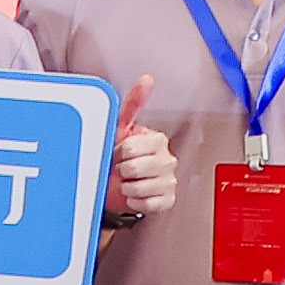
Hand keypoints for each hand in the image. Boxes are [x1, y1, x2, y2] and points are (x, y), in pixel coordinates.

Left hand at [109, 109, 178, 227]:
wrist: (116, 184)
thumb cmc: (118, 155)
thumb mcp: (121, 128)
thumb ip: (133, 103)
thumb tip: (147, 79)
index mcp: (157, 140)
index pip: (130, 147)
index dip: (117, 152)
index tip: (117, 151)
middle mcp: (167, 159)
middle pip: (135, 168)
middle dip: (122, 170)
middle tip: (121, 168)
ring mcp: (169, 181)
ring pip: (140, 187)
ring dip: (126, 187)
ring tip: (127, 181)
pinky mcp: (167, 200)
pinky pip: (147, 204)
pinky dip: (135, 201)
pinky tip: (134, 194)